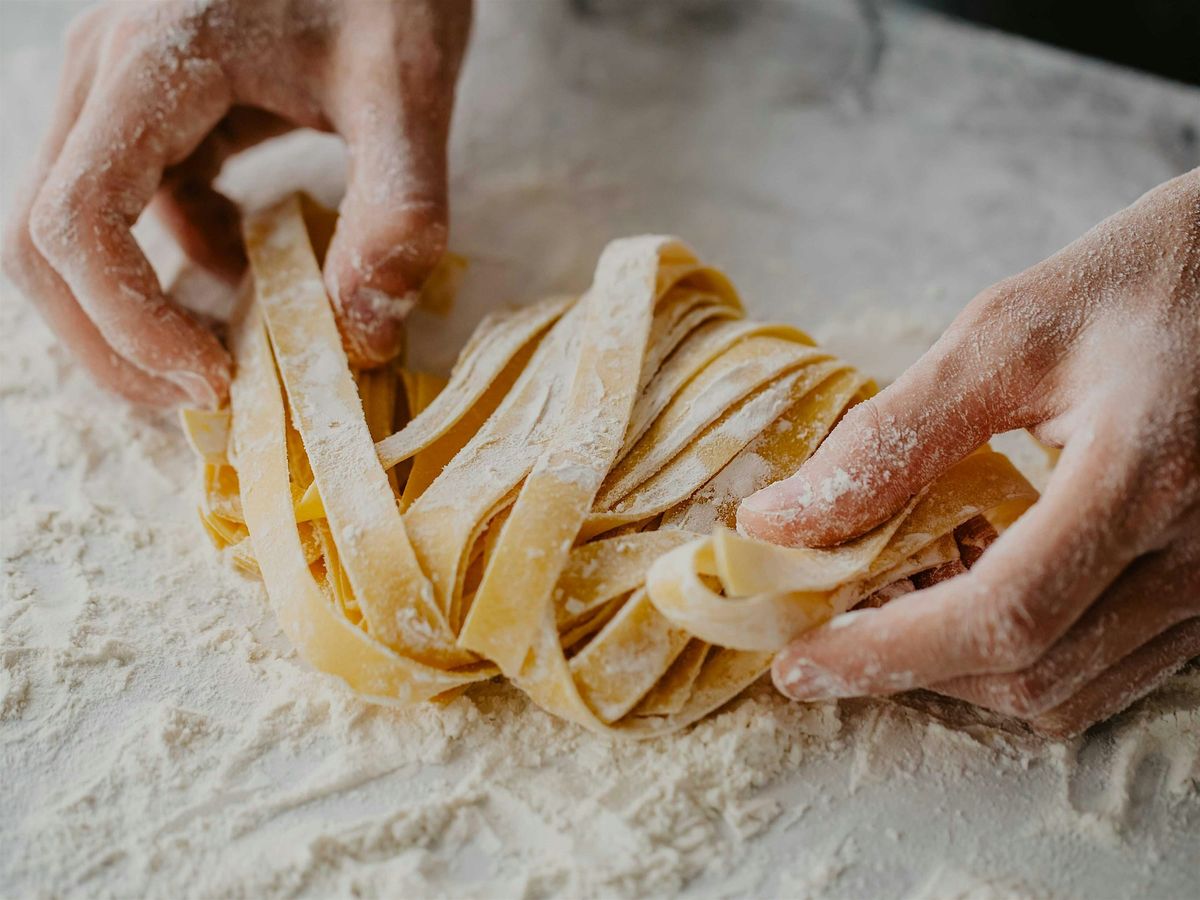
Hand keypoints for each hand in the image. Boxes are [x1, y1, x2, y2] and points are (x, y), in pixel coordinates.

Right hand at [2, 0, 470, 405]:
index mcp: (152, 63)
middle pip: (42, 239)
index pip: (77, 220)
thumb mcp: (407, 87)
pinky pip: (124, 205)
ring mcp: (117, 89)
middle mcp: (106, 74)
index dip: (128, 323)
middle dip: (111, 339)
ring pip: (72, 229)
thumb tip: (363, 335)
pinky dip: (172, 260)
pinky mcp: (148, 106)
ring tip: (225, 355)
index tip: (217, 378)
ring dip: (132, 310)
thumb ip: (398, 208)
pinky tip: (244, 268)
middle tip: (204, 395)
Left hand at [738, 169, 1199, 736]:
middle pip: (1031, 671)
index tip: (798, 664)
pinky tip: (962, 595)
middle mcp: (1198, 553)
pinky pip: (1107, 667)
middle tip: (824, 627)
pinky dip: (1018, 656)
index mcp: (1144, 475)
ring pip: (1069, 690)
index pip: (1002, 615)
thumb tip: (778, 520)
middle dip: (909, 667)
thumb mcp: (1005, 332)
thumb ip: (892, 434)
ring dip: (960, 670)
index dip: (887, 653)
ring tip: (886, 606)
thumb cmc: (1143, 282)